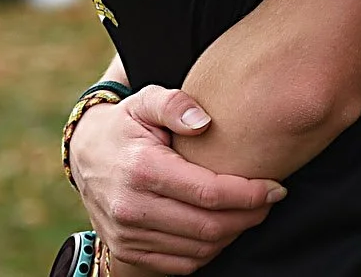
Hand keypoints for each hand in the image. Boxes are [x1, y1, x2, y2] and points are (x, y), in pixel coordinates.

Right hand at [69, 85, 281, 274]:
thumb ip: (176, 104)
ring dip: (232, 235)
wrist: (84, 155)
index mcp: (142, 169)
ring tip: (248, 212)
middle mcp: (132, 207)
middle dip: (249, 216)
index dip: (249, 194)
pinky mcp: (127, 252)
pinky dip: (209, 250)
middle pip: (208, 227)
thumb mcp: (146, 100)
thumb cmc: (125, 125)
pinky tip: (221, 228)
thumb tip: (204, 122)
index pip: (208, 192)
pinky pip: (182, 264)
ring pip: (199, 249)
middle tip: (269, 200)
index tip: (275, 187)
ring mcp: (128, 235)